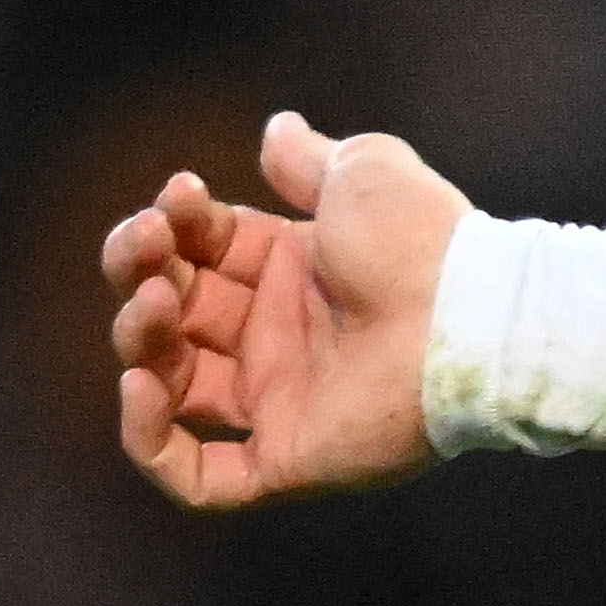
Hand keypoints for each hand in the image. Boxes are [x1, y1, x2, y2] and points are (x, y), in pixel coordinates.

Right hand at [103, 111, 471, 508]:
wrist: (465, 313)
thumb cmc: (420, 238)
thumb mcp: (359, 174)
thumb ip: (308, 160)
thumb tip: (276, 128)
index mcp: (297, 271)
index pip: (205, 252)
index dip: (176, 224)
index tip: (178, 197)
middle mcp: (281, 337)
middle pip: (177, 314)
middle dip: (144, 274)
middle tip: (148, 245)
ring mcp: (281, 401)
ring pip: (173, 386)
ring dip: (141, 339)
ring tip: (157, 300)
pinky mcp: (286, 460)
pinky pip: (199, 477)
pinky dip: (151, 438)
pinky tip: (140, 384)